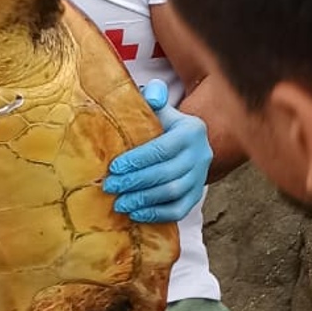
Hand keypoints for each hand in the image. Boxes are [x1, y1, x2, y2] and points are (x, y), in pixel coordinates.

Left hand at [103, 79, 212, 222]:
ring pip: (173, 193)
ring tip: (119, 202)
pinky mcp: (196, 195)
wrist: (181, 140)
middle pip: (167, 173)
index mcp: (191, 130)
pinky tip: (136, 214)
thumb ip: (153, 96)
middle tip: (110, 186)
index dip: (137, 160)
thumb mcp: (158, 107)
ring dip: (144, 200)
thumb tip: (152, 96)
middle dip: (136, 182)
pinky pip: (179, 209)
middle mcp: (201, 154)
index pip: (163, 148)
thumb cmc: (160, 123)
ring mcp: (200, 177)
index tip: (114, 168)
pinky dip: (157, 214)